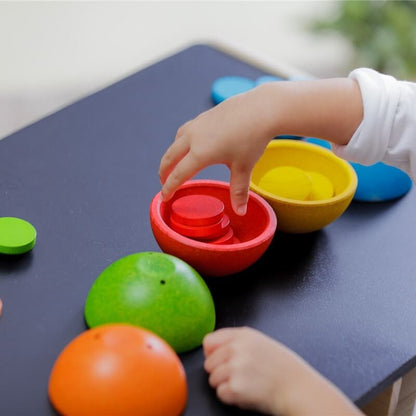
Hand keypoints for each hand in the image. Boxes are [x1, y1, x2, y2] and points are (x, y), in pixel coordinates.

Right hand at [159, 86, 273, 214]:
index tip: (164, 198)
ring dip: (171, 154)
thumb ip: (238, 191)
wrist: (262, 109)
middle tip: (163, 182)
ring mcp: (198, 124)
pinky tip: (191, 143)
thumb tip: (240, 212)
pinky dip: (181, 140)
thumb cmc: (253, 139)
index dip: (169, 188)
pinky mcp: (205, 116)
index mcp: (200, 153)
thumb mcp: (244, 167)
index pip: (178, 175)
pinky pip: (186, 130)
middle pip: (170, 157)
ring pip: (176, 141)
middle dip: (164, 171)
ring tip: (175, 163)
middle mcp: (194, 138)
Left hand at [203, 327, 362, 415]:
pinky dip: (231, 398)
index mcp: (242, 335)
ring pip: (212, 379)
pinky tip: (247, 393)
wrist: (298, 388)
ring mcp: (235, 367)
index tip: (219, 360)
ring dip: (225, 386)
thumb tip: (211, 348)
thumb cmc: (282, 367)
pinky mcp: (235, 387)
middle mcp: (236, 348)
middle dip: (219, 372)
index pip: (209, 341)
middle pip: (208, 363)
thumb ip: (236, 341)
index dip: (212, 353)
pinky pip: (221, 394)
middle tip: (239, 376)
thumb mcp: (260, 342)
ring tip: (246, 384)